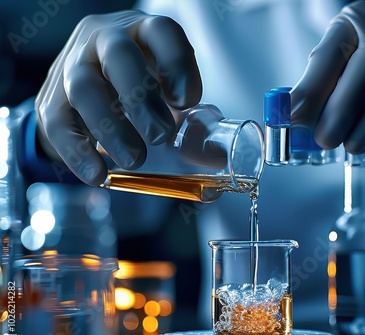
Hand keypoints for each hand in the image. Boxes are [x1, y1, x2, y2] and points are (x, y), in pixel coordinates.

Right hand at [35, 10, 201, 184]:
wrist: (87, 86)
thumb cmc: (138, 86)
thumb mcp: (164, 89)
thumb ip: (189, 118)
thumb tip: (217, 160)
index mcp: (143, 33)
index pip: (162, 32)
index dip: (177, 65)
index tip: (187, 102)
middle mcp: (105, 39)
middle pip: (119, 55)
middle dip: (141, 98)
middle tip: (161, 135)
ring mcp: (74, 64)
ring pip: (84, 87)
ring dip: (112, 128)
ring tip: (135, 160)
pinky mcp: (51, 97)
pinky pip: (58, 122)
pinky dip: (78, 153)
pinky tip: (98, 175)